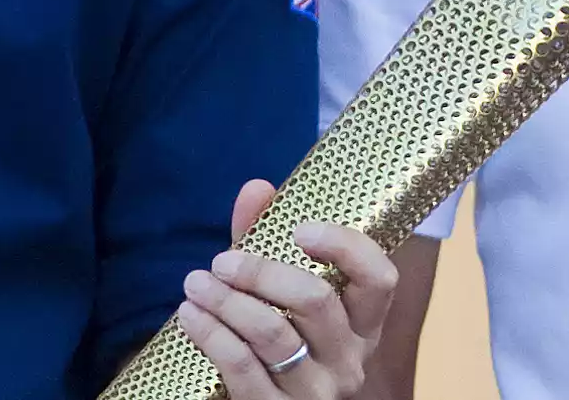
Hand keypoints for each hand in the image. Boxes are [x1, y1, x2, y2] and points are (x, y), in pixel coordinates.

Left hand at [176, 179, 399, 398]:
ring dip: (226, 302)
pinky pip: (243, 369)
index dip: (346, 248)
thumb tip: (255, 189)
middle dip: (261, 272)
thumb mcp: (278, 292)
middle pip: (315, 301)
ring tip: (194, 284)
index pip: (379, 279)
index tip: (300, 229)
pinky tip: (189, 316)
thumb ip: (267, 239)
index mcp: (364, 324)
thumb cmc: (277, 341)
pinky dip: (212, 335)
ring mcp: (317, 393)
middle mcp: (350, 360)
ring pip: (274, 334)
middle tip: (220, 261)